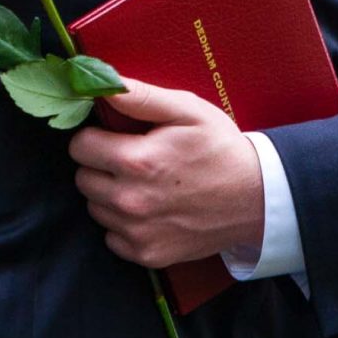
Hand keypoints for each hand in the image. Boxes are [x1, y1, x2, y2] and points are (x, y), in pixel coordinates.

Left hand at [68, 80, 264, 268]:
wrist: (257, 198)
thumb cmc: (221, 148)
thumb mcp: (188, 110)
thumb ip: (140, 97)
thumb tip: (102, 83)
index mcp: (137, 161)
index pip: (80, 147)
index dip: (95, 137)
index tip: (114, 137)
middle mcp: (131, 200)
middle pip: (83, 179)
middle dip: (100, 166)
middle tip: (131, 159)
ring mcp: (138, 232)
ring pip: (95, 208)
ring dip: (110, 195)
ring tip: (143, 184)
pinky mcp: (147, 254)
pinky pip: (112, 237)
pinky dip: (124, 224)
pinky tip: (150, 209)